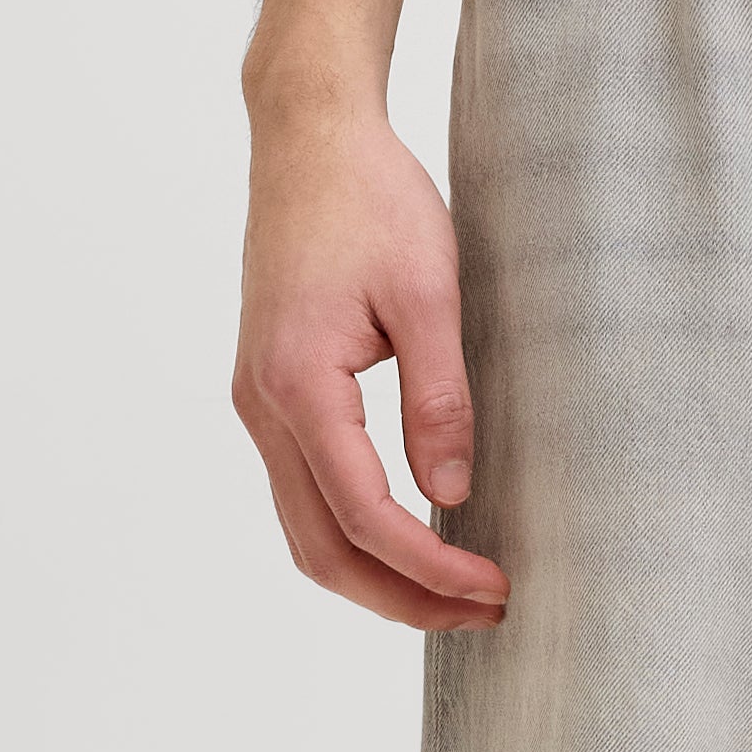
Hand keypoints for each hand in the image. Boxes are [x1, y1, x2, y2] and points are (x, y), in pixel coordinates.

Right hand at [235, 92, 505, 628]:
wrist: (308, 138)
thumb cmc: (371, 199)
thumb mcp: (427, 293)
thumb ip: (438, 398)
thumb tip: (451, 495)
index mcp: (298, 384)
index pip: (363, 516)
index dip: (430, 568)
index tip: (494, 588)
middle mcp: (261, 406)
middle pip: (321, 549)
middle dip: (402, 597)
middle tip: (485, 612)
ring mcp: (257, 403)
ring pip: (305, 530)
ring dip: (376, 574)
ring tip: (456, 591)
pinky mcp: (269, 392)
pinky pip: (303, 492)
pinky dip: (354, 535)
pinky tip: (413, 537)